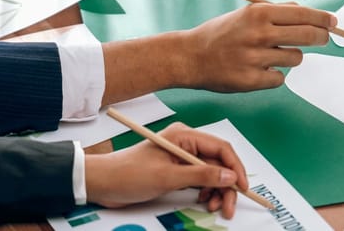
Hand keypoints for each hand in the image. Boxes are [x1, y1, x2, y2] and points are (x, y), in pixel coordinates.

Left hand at [85, 122, 247, 218]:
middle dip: (227, 185)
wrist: (101, 183)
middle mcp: (187, 145)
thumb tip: (229, 176)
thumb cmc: (128, 174)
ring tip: (214, 207)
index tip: (242, 187)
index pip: (221, 148)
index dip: (235, 168)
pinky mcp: (178, 171)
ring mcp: (183, 158)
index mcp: (185, 136)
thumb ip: (200, 176)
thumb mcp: (167, 177)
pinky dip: (206, 192)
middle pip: (219, 164)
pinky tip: (204, 201)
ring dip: (217, 191)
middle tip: (229, 205)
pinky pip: (201, 181)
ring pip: (212, 174)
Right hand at [178, 3, 336, 91]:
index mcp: (259, 13)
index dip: (324, 19)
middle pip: (309, 36)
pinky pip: (280, 78)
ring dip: (290, 57)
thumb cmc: (222, 33)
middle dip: (320, 38)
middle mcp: (259, 34)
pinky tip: (258, 69)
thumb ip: (278, 13)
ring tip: (271, 54)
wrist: (189, 56)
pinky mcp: (252, 80)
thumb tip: (311, 14)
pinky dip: (274, 75)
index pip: (304, 14)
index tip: (334, 23)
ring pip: (296, 59)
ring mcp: (256, 58)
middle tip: (323, 39)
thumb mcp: (247, 14)